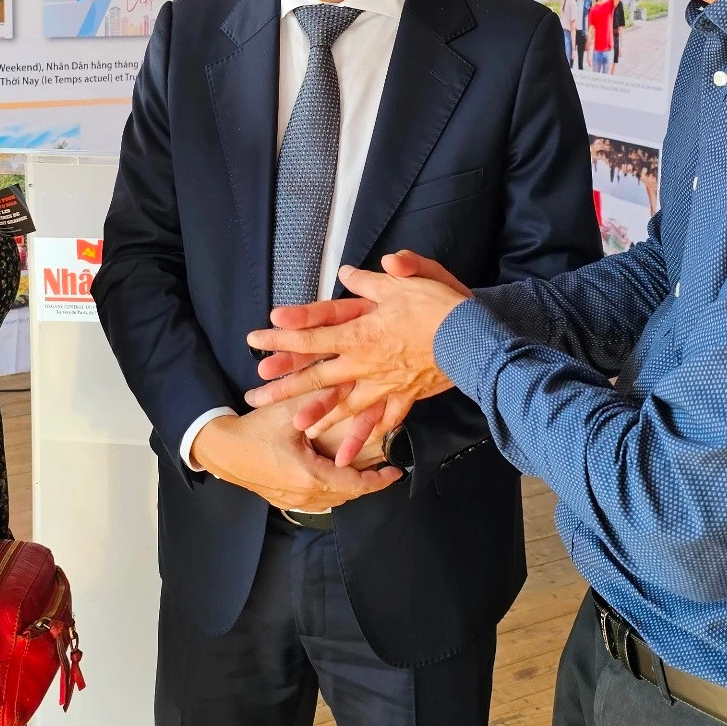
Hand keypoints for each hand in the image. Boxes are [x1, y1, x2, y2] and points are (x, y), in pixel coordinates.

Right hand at [190, 399, 403, 511]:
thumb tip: (348, 383)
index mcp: (310, 476)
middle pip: (347, 495)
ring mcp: (292, 502)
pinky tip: (334, 478)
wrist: (220, 449)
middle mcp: (304, 495)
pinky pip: (316, 502)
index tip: (395, 472)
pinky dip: (332, 492)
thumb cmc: (253, 431)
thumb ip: (321, 398)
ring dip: (349, 489)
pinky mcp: (283, 501)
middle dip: (367, 484)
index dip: (379, 480)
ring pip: (333, 501)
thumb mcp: (289, 411)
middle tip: (383, 471)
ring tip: (363, 473)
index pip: (355, 484)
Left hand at [245, 264, 467, 448]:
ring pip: (344, 405)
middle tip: (255, 397)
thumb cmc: (436, 307)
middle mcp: (364, 364)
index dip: (280, 339)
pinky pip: (381, 420)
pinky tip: (351, 451)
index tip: (254, 341)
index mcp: (359, 334)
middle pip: (317, 378)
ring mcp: (383, 385)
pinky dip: (365, 436)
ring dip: (319, 417)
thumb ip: (370, 282)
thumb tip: (347, 274)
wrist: (472, 339)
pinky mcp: (405, 397)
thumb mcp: (402, 283)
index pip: (310, 338)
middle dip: (283, 387)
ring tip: (297, 428)